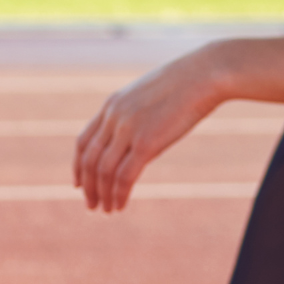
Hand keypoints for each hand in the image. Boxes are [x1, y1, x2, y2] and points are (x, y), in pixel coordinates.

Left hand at [73, 51, 227, 211]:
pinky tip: (120, 206)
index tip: (78, 184)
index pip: (83, 141)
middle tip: (91, 205)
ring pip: (103, 171)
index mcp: (112, 105)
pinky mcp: (147, 142)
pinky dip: (119, 194)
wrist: (205, 73)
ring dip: (102, 194)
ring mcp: (128, 129)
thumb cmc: (185, 84)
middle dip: (87, 186)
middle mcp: (114, 117)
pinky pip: (124, 176)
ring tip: (106, 210)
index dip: (78, 166)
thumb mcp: (150, 97)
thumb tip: (137, 138)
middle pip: (88, 160)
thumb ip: (136, 116)